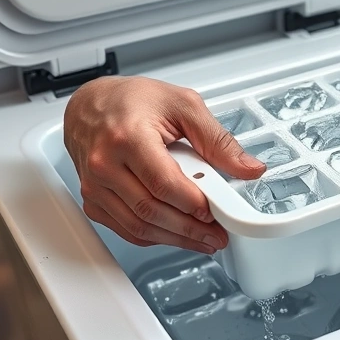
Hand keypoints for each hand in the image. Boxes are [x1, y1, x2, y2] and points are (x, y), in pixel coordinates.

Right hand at [64, 76, 265, 252]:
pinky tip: (175, 234)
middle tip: (216, 234)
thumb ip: (218, 139)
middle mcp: (105, 164)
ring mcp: (95, 185)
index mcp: (127, 137)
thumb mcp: (183, 106)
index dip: (193, 204)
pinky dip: (154, 236)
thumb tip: (248, 168)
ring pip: (137, 227)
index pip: (164, 184)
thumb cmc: (132, 100)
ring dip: (175, 239)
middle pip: (151, 211)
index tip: (217, 213)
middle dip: (190, 229)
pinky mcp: (93, 199)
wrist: (91, 104)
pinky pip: (125, 229)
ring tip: (202, 239)